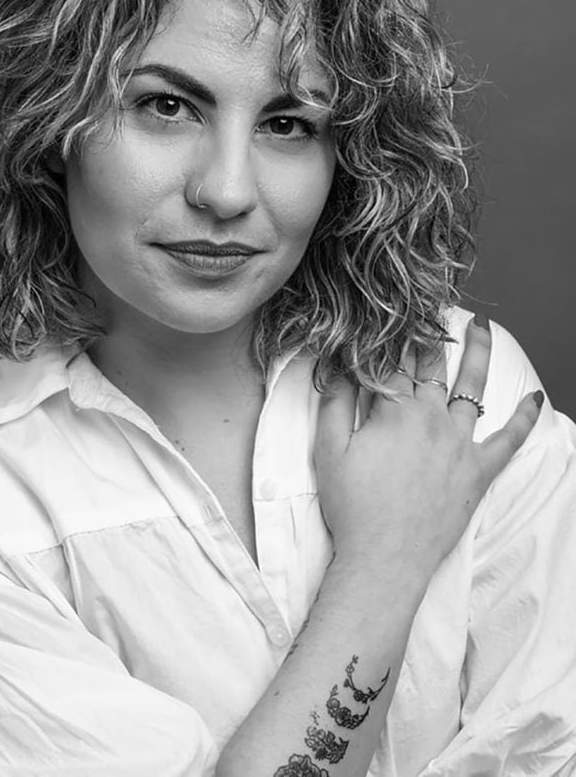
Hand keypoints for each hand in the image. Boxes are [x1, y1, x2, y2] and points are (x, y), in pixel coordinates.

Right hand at [314, 316, 542, 589]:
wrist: (384, 559)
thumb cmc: (353, 506)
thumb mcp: (329, 449)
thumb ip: (334, 400)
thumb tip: (336, 362)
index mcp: (395, 410)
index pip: (392, 360)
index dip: (390, 333)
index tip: (393, 310)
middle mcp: (433, 418)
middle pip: (433, 365)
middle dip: (431, 331)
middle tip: (433, 305)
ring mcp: (460, 443)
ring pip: (473, 387)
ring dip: (478, 354)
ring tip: (482, 327)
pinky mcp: (479, 471)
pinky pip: (510, 440)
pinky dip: (525, 418)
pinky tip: (536, 399)